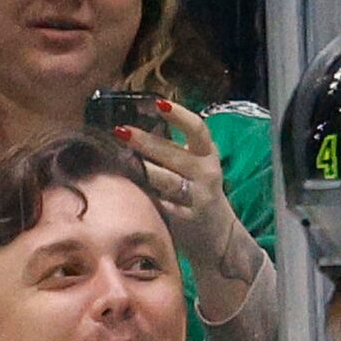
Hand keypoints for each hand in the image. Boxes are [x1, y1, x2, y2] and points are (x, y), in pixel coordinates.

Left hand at [120, 104, 262, 289]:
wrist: (220, 237)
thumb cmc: (196, 194)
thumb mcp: (193, 168)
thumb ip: (170, 150)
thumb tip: (132, 126)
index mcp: (207, 156)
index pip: (198, 130)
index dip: (180, 116)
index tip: (158, 103)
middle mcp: (206, 174)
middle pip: (174, 154)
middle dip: (146, 142)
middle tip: (121, 131)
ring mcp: (198, 197)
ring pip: (166, 180)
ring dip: (143, 169)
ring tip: (120, 159)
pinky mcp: (188, 219)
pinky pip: (162, 204)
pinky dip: (146, 197)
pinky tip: (129, 191)